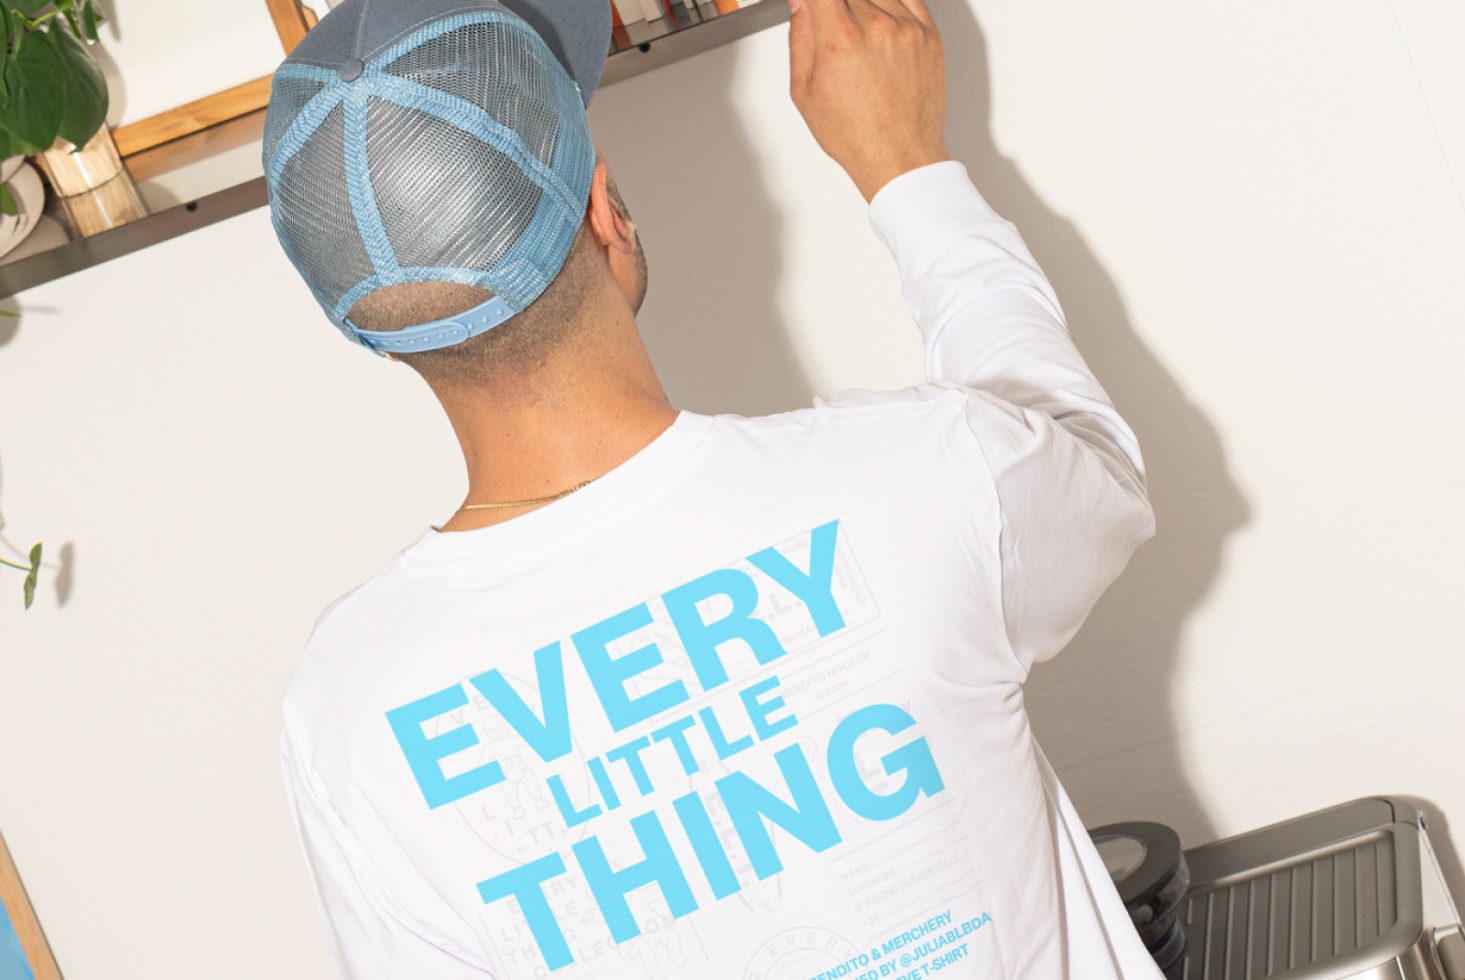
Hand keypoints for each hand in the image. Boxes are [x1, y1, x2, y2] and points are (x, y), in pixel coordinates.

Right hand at [788, 0, 950, 201]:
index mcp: (840, 39)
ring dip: (862, 5)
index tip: (812, 5)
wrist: (900, 156)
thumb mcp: (805, 91)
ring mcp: (906, 29)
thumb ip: (800, 37)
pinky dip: (891, 3)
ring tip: (857, 34)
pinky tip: (881, 21)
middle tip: (834, 30)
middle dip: (836, 7)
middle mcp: (876, 26)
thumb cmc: (856, 134)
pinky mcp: (929, 35)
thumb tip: (800, 3)